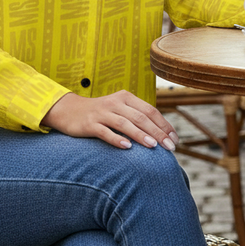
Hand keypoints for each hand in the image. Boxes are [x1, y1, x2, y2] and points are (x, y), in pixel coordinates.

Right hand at [42, 90, 178, 150]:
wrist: (69, 110)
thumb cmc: (101, 114)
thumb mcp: (119, 110)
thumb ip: (137, 117)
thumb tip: (162, 135)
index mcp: (126, 97)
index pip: (150, 110)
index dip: (164, 125)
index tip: (175, 140)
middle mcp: (115, 102)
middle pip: (140, 117)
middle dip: (157, 133)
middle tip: (170, 148)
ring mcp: (102, 113)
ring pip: (125, 123)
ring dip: (140, 135)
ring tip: (153, 146)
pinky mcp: (90, 124)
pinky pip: (105, 131)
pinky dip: (116, 139)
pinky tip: (126, 147)